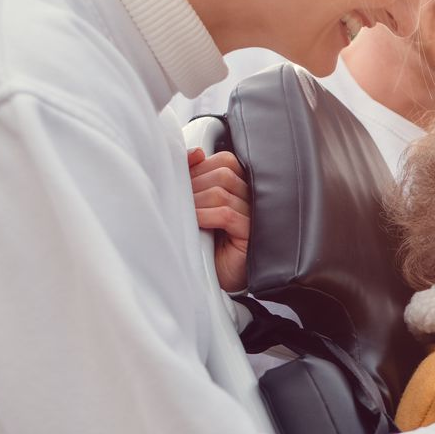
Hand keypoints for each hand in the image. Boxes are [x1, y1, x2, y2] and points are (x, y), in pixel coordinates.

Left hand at [188, 147, 250, 291]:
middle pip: (224, 173)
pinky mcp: (250, 235)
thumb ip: (196, 177)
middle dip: (195, 184)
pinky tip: (196, 223)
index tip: (183, 181)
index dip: (201, 166)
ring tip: (186, 214)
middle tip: (180, 200)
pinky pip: (226, 215)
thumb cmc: (205, 244)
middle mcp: (251, 199)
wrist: (213, 280)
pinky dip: (205, 215)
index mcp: (240, 188)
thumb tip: (195, 153)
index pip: (225, 161)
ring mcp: (254, 217)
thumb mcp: (197, 205)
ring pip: (223, 192)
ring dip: (197, 201)